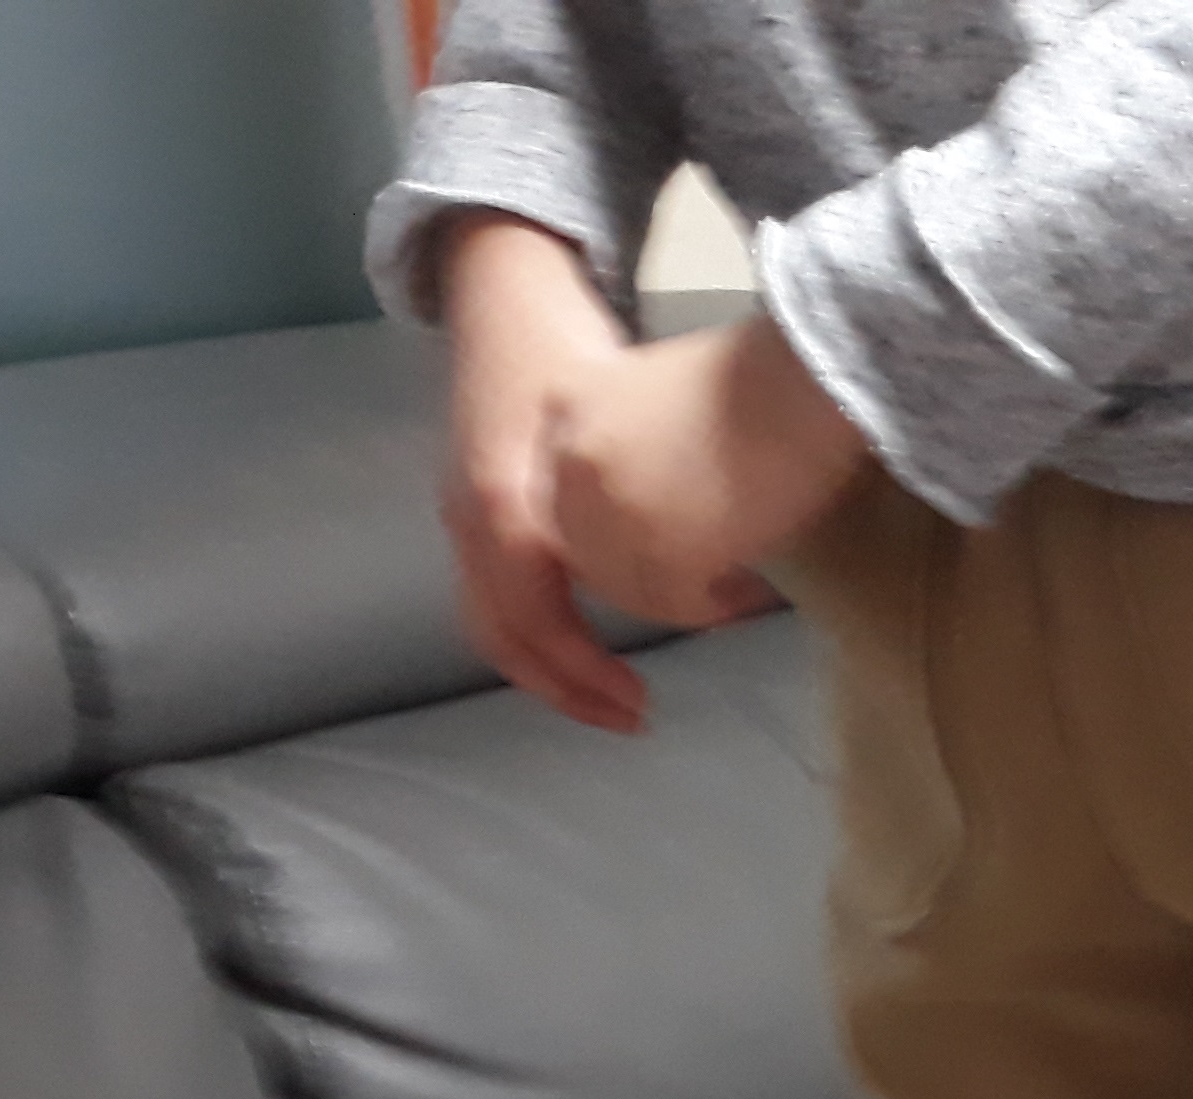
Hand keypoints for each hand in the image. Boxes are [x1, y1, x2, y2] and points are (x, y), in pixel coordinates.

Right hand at [438, 214, 651, 734]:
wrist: (504, 288)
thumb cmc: (567, 345)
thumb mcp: (621, 425)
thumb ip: (664, 503)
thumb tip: (731, 588)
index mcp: (504, 503)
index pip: (535, 621)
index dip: (584, 674)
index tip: (642, 706)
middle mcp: (469, 515)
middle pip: (504, 634)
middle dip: (566, 686)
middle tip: (633, 717)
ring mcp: (461, 509)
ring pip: (496, 616)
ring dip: (553, 666)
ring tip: (614, 693)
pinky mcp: (472, 502)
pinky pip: (497, 589)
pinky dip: (541, 626)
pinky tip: (590, 642)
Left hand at [548, 317, 871, 634]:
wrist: (799, 381)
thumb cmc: (760, 372)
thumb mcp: (659, 383)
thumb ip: (633, 432)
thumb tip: (658, 490)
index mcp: (568, 403)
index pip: (565, 487)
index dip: (620, 518)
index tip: (666, 527)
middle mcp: (573, 459)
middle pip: (587, 543)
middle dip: (644, 565)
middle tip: (700, 570)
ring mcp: (610, 510)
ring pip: (625, 583)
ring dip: (679, 593)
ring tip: (735, 584)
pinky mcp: (658, 553)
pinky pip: (672, 604)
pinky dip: (711, 606)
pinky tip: (750, 591)